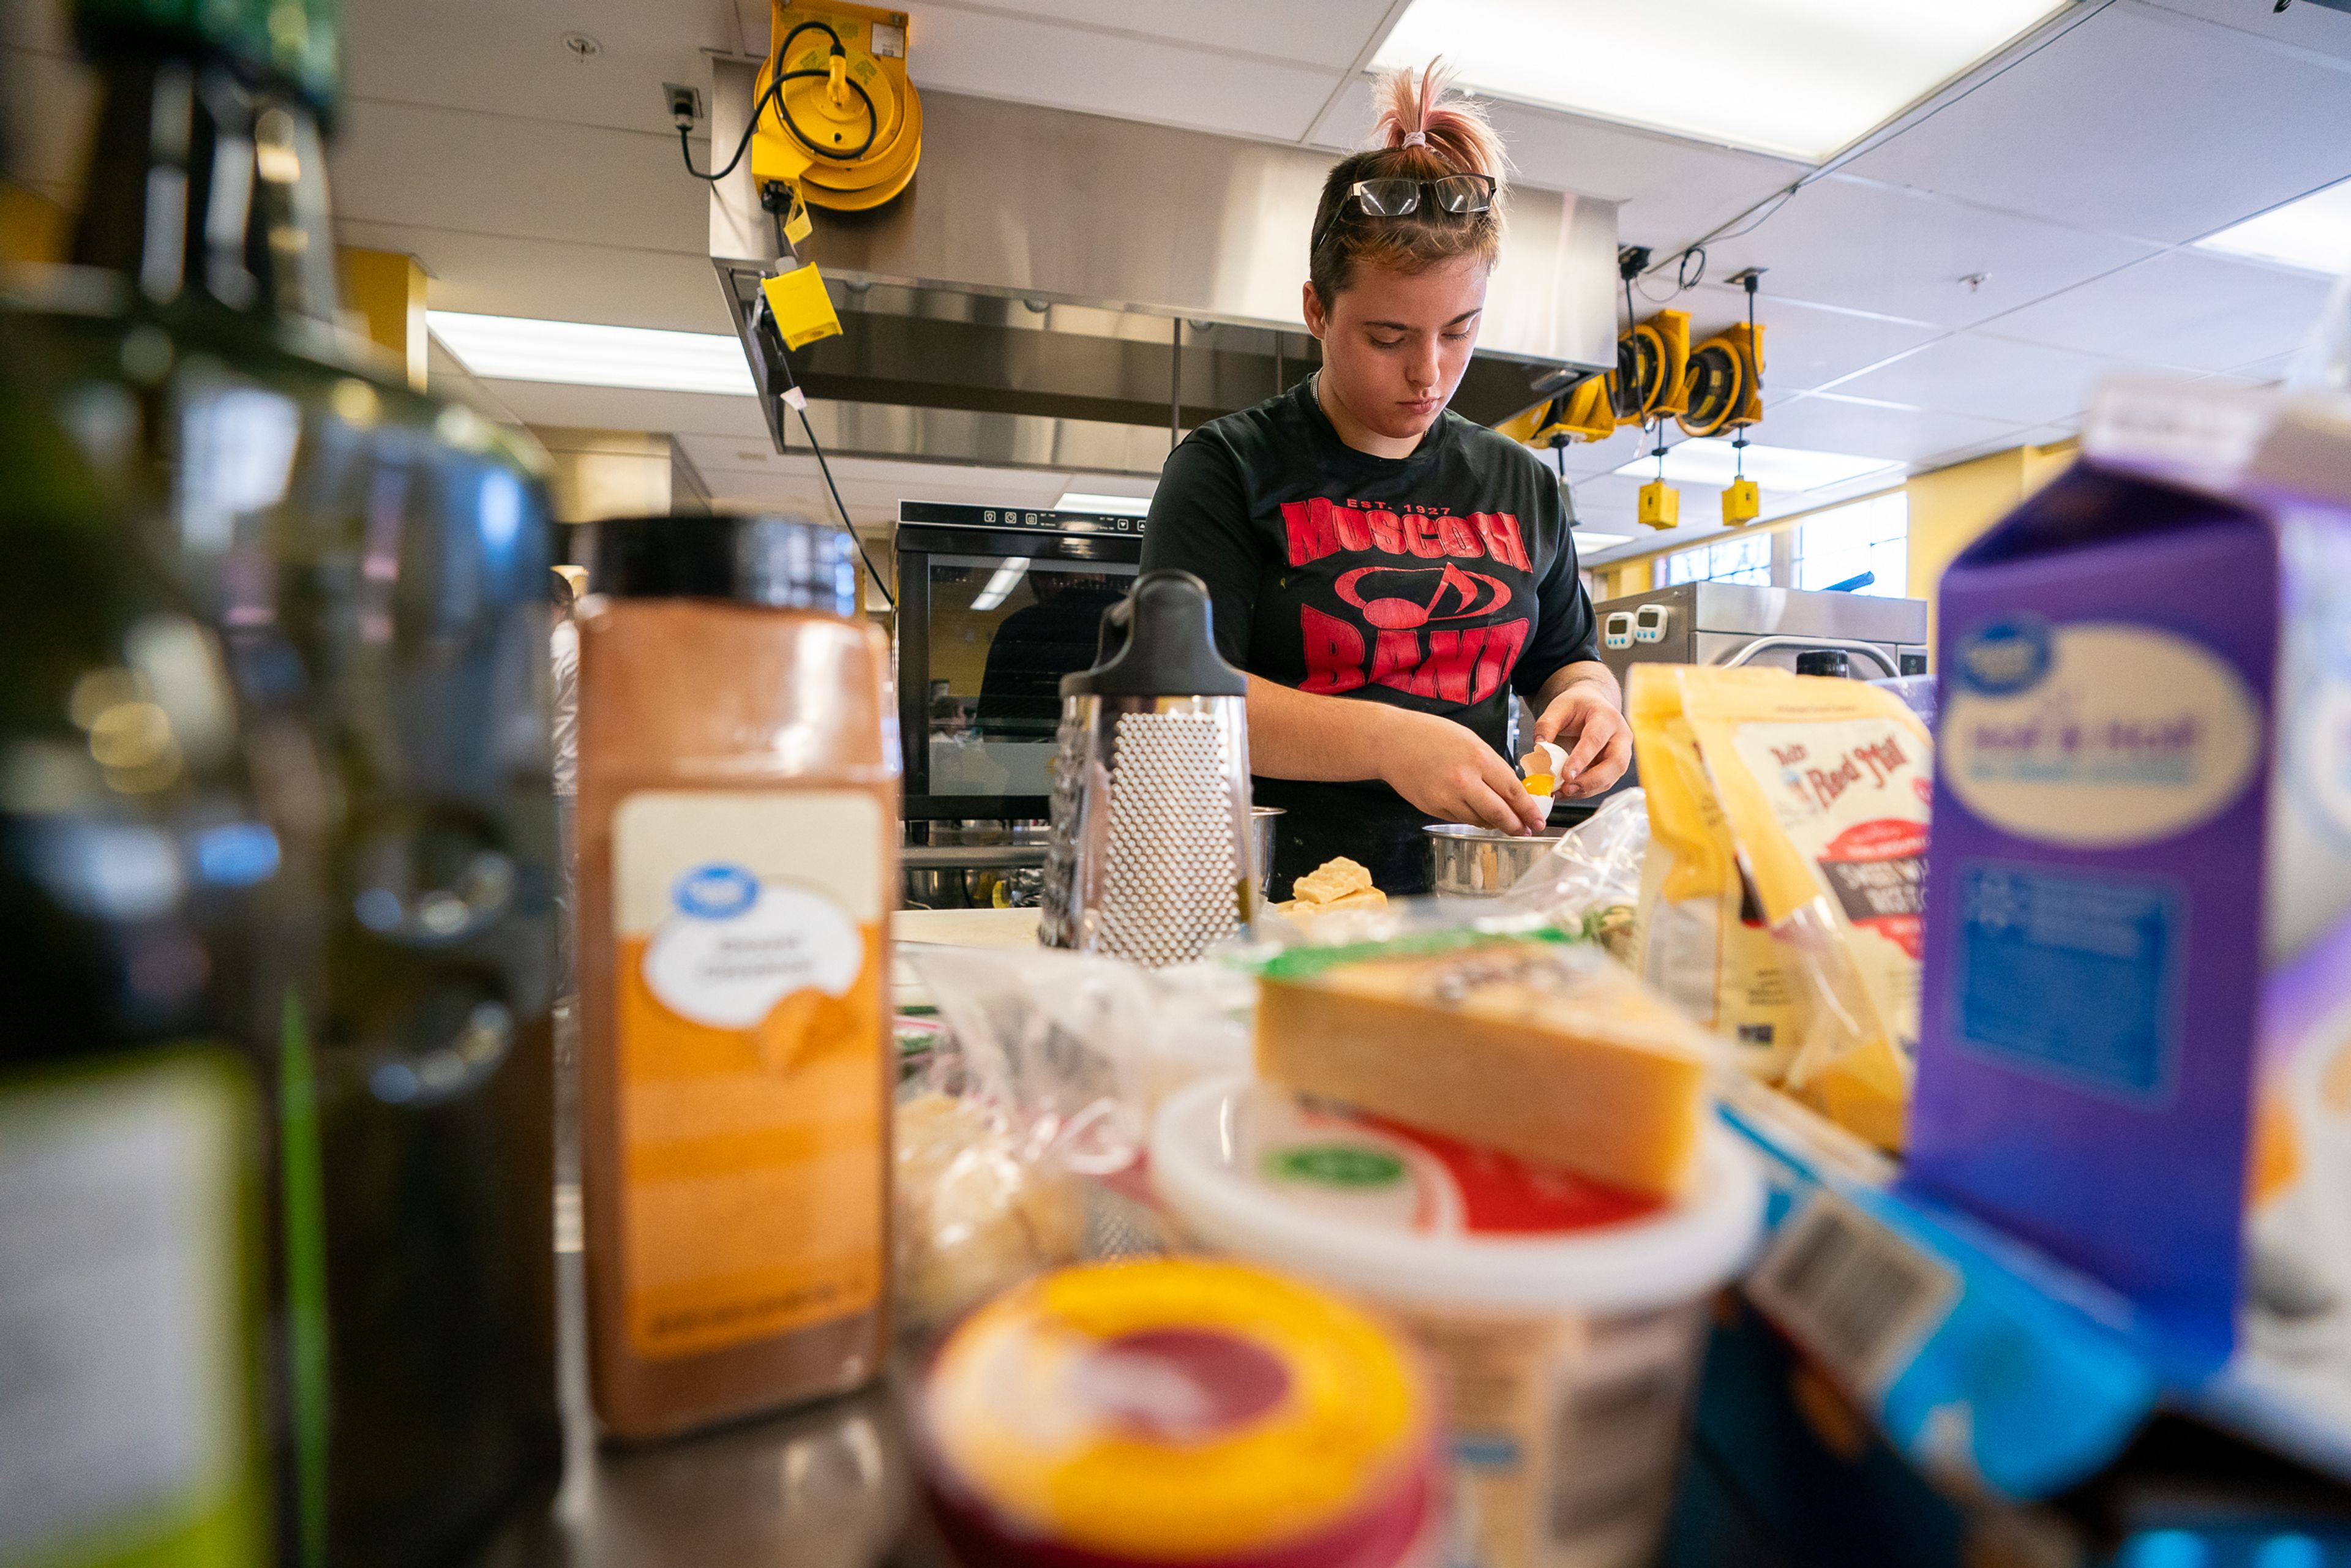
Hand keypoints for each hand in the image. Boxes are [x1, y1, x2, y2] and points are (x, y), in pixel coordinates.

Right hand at [1379, 709, 1544, 834]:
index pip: (1513, 791)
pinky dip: (1472, 819)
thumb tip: (1511, 792)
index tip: (1537, 820)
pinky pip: (1460, 819)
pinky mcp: (1433, 808)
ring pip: (1480, 820)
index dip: (1528, 810)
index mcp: (1479, 759)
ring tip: (1502, 823)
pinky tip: (1477, 815)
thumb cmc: (1432, 735)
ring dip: (1494, 824)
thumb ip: (1491, 766)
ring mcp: (1447, 797)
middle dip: (1516, 825)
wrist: (1392, 742)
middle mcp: (1465, 781)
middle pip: (1499, 813)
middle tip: (1525, 830)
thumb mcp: (1470, 741)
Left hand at [1533, 684, 1632, 798]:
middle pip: (1615, 764)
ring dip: (1587, 790)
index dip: (1582, 759)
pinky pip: (1602, 784)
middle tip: (1568, 788)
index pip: (1596, 739)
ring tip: (1562, 792)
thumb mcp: (1559, 707)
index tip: (1566, 775)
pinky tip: (1565, 791)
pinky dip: (1584, 791)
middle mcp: (1620, 737)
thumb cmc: (1578, 706)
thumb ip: (1547, 724)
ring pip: (1611, 779)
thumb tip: (1539, 748)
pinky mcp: (1613, 768)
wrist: (1592, 706)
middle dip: (1592, 781)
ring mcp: (1621, 754)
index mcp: (1607, 717)